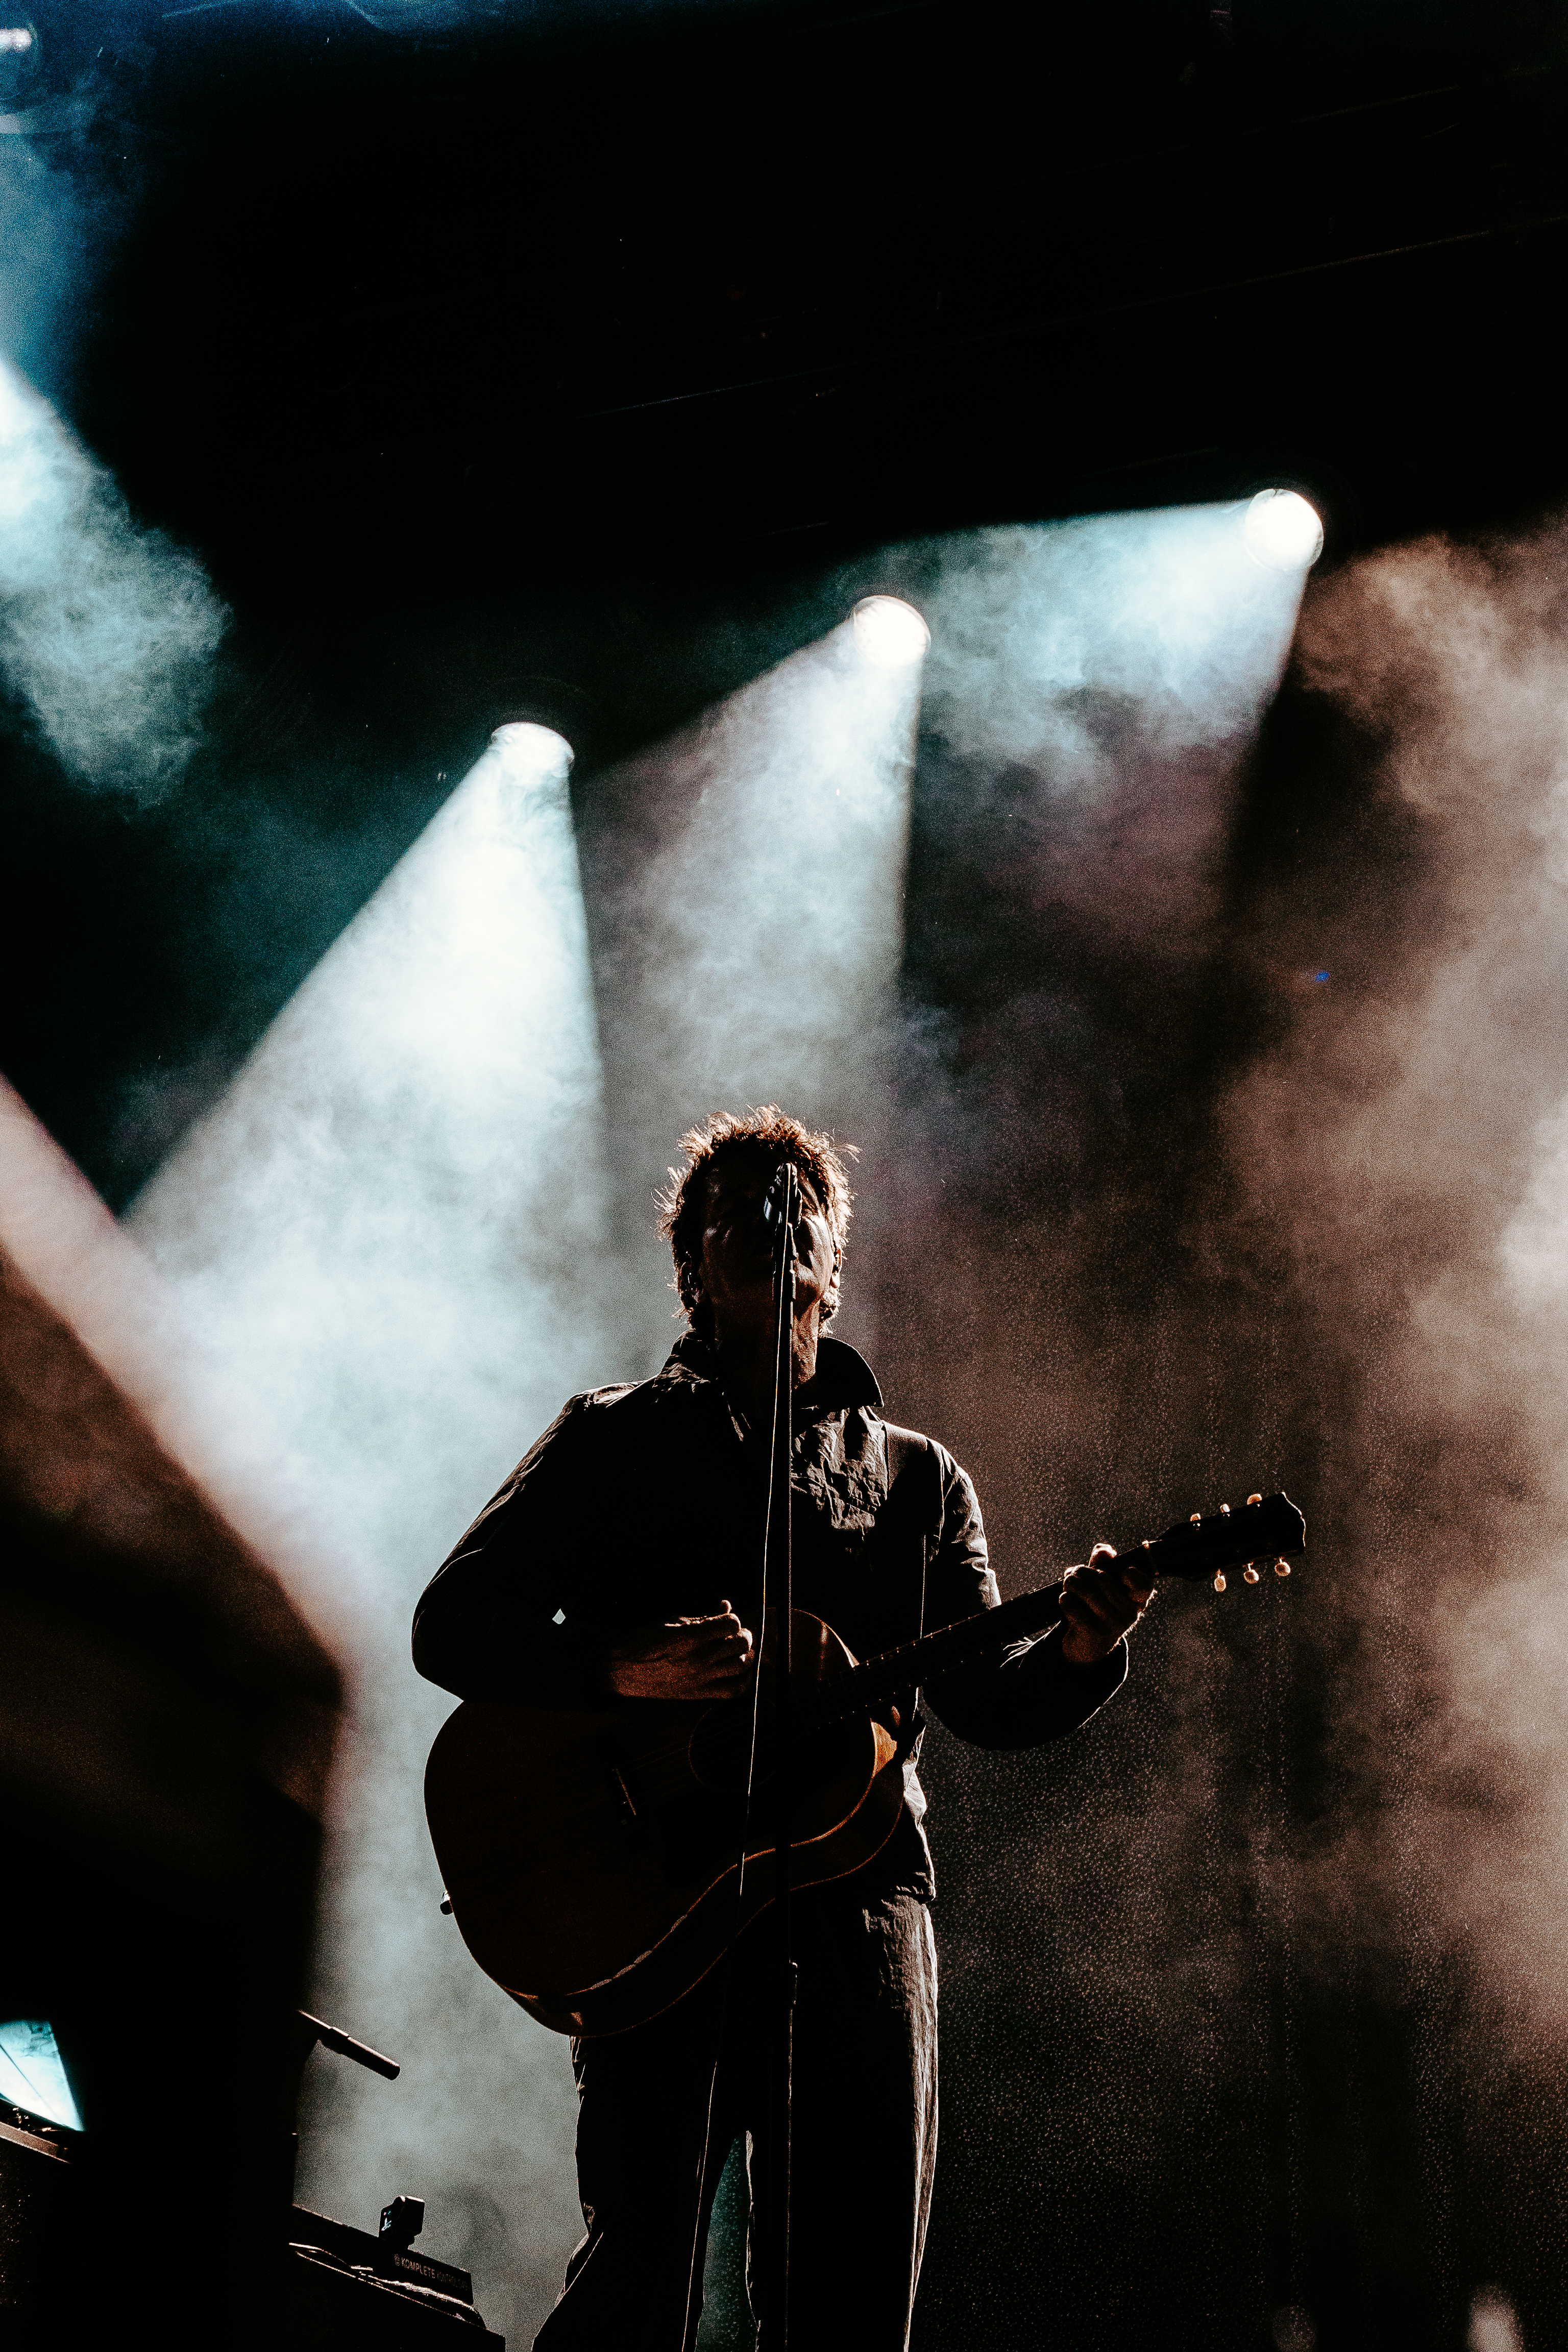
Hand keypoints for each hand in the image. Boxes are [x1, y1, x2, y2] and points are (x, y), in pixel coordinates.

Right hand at [607, 1603, 755, 1700]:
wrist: (622, 1671)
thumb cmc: (644, 1641)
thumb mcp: (673, 1621)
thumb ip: (703, 1616)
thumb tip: (726, 1606)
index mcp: (690, 1637)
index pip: (730, 1624)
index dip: (732, 1619)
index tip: (726, 1620)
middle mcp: (698, 1659)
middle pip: (740, 1645)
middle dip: (743, 1635)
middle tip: (737, 1633)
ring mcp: (700, 1678)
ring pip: (740, 1667)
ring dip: (745, 1656)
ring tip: (739, 1650)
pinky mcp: (698, 1694)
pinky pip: (732, 1691)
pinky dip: (742, 1681)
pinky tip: (740, 1672)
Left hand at [1058, 1543, 1153, 1667]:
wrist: (1088, 1646)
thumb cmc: (1096, 1608)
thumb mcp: (1101, 1586)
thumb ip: (1103, 1564)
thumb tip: (1104, 1550)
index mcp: (1136, 1601)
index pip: (1144, 1585)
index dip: (1134, 1576)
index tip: (1123, 1572)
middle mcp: (1129, 1614)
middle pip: (1103, 1580)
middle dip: (1082, 1572)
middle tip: (1072, 1573)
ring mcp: (1113, 1625)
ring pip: (1087, 1592)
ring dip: (1071, 1583)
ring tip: (1067, 1583)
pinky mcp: (1094, 1634)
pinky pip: (1074, 1607)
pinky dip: (1065, 1599)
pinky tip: (1065, 1599)